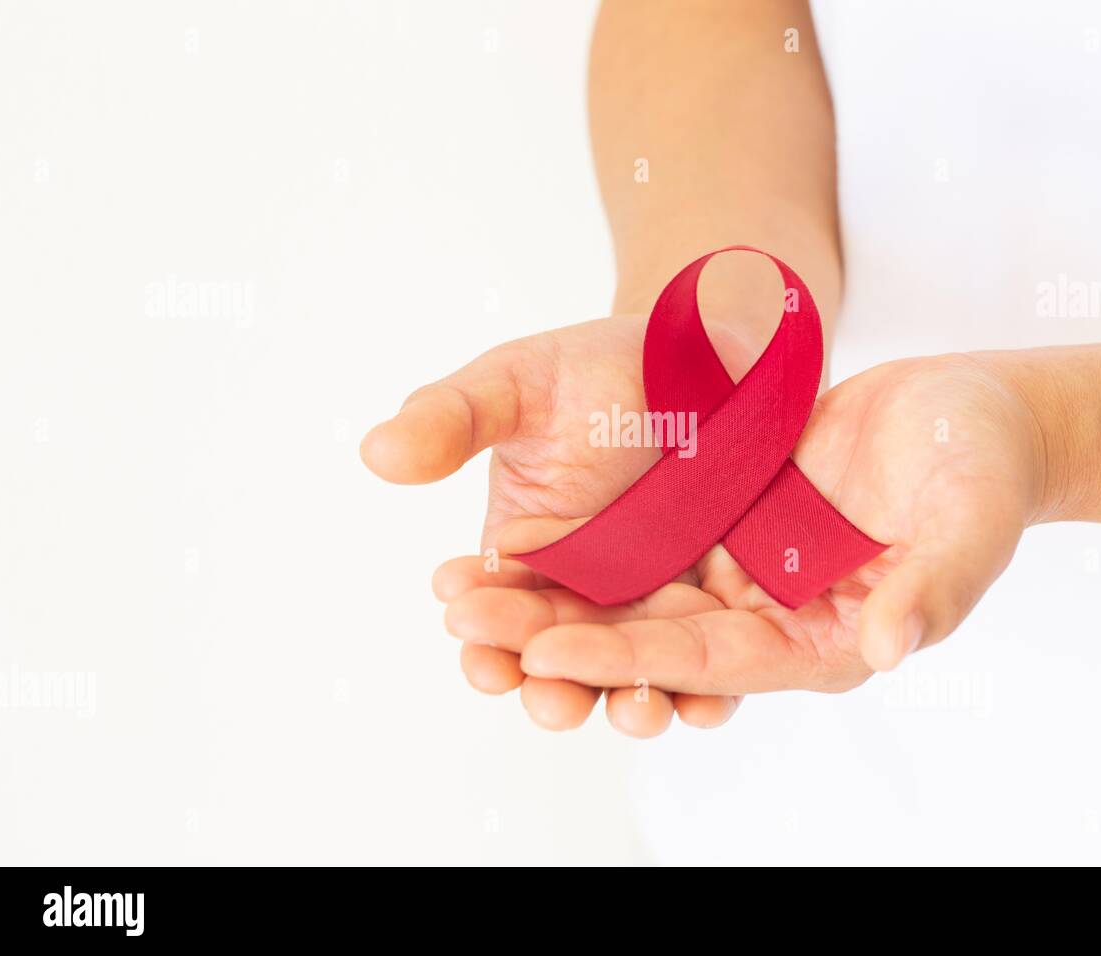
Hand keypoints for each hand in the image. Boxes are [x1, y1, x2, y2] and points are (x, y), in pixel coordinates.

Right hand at [361, 315, 772, 735]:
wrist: (699, 353)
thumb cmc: (596, 369)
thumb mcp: (516, 384)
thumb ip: (451, 417)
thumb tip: (377, 452)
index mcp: (525, 555)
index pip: (494, 613)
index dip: (484, 635)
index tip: (478, 649)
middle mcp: (586, 590)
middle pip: (565, 658)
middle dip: (553, 687)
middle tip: (551, 703)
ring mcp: (655, 600)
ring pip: (638, 671)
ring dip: (631, 701)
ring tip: (634, 712)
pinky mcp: (723, 601)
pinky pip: (714, 658)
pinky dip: (710, 689)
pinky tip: (708, 704)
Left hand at [511, 350, 1050, 696]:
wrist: (971, 407)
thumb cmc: (984, 461)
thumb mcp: (971, 517)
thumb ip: (934, 585)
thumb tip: (889, 647)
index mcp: (822, 639)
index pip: (709, 661)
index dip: (628, 658)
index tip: (546, 651)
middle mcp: (771, 617)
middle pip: (650, 637)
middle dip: (559, 634)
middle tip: (466, 619)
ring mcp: (745, 570)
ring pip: (634, 595)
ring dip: (554, 597)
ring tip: (465, 590)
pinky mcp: (728, 523)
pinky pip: (646, 542)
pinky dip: (586, 547)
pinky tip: (518, 538)